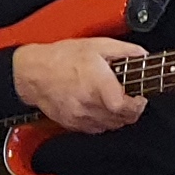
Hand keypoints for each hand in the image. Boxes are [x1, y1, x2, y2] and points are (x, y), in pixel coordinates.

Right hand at [10, 38, 148, 133]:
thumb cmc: (60, 59)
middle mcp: (89, 104)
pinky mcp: (72, 124)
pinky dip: (102, 122)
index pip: (126, 107)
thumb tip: (141, 55)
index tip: (140, 98)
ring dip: (118, 117)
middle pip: (121, 120)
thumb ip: (123, 50)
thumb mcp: (96, 45)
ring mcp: (80, 116)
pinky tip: (99, 108)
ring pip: (110, 127)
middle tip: (132, 100)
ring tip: (115, 103)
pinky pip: (95, 129)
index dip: (138, 105)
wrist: (33, 73)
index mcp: (97, 84)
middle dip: (131, 111)